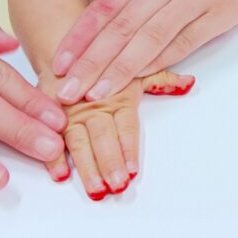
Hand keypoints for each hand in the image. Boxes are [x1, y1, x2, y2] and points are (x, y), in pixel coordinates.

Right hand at [38, 68, 194, 197]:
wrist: (62, 48)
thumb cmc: (104, 64)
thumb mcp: (134, 69)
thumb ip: (162, 80)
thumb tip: (189, 84)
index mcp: (118, 97)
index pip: (125, 126)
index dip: (128, 148)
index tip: (132, 169)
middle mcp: (94, 106)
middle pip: (103, 136)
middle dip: (110, 161)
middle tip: (117, 185)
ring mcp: (70, 112)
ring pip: (78, 141)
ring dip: (87, 167)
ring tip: (96, 189)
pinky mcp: (47, 115)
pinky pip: (50, 137)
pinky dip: (53, 156)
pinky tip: (60, 173)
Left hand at [50, 0, 237, 103]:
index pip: (106, 5)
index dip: (80, 36)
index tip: (59, 62)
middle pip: (122, 27)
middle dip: (91, 62)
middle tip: (67, 90)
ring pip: (149, 38)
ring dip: (120, 69)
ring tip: (97, 94)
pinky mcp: (219, 14)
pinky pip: (183, 42)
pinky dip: (159, 61)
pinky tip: (138, 79)